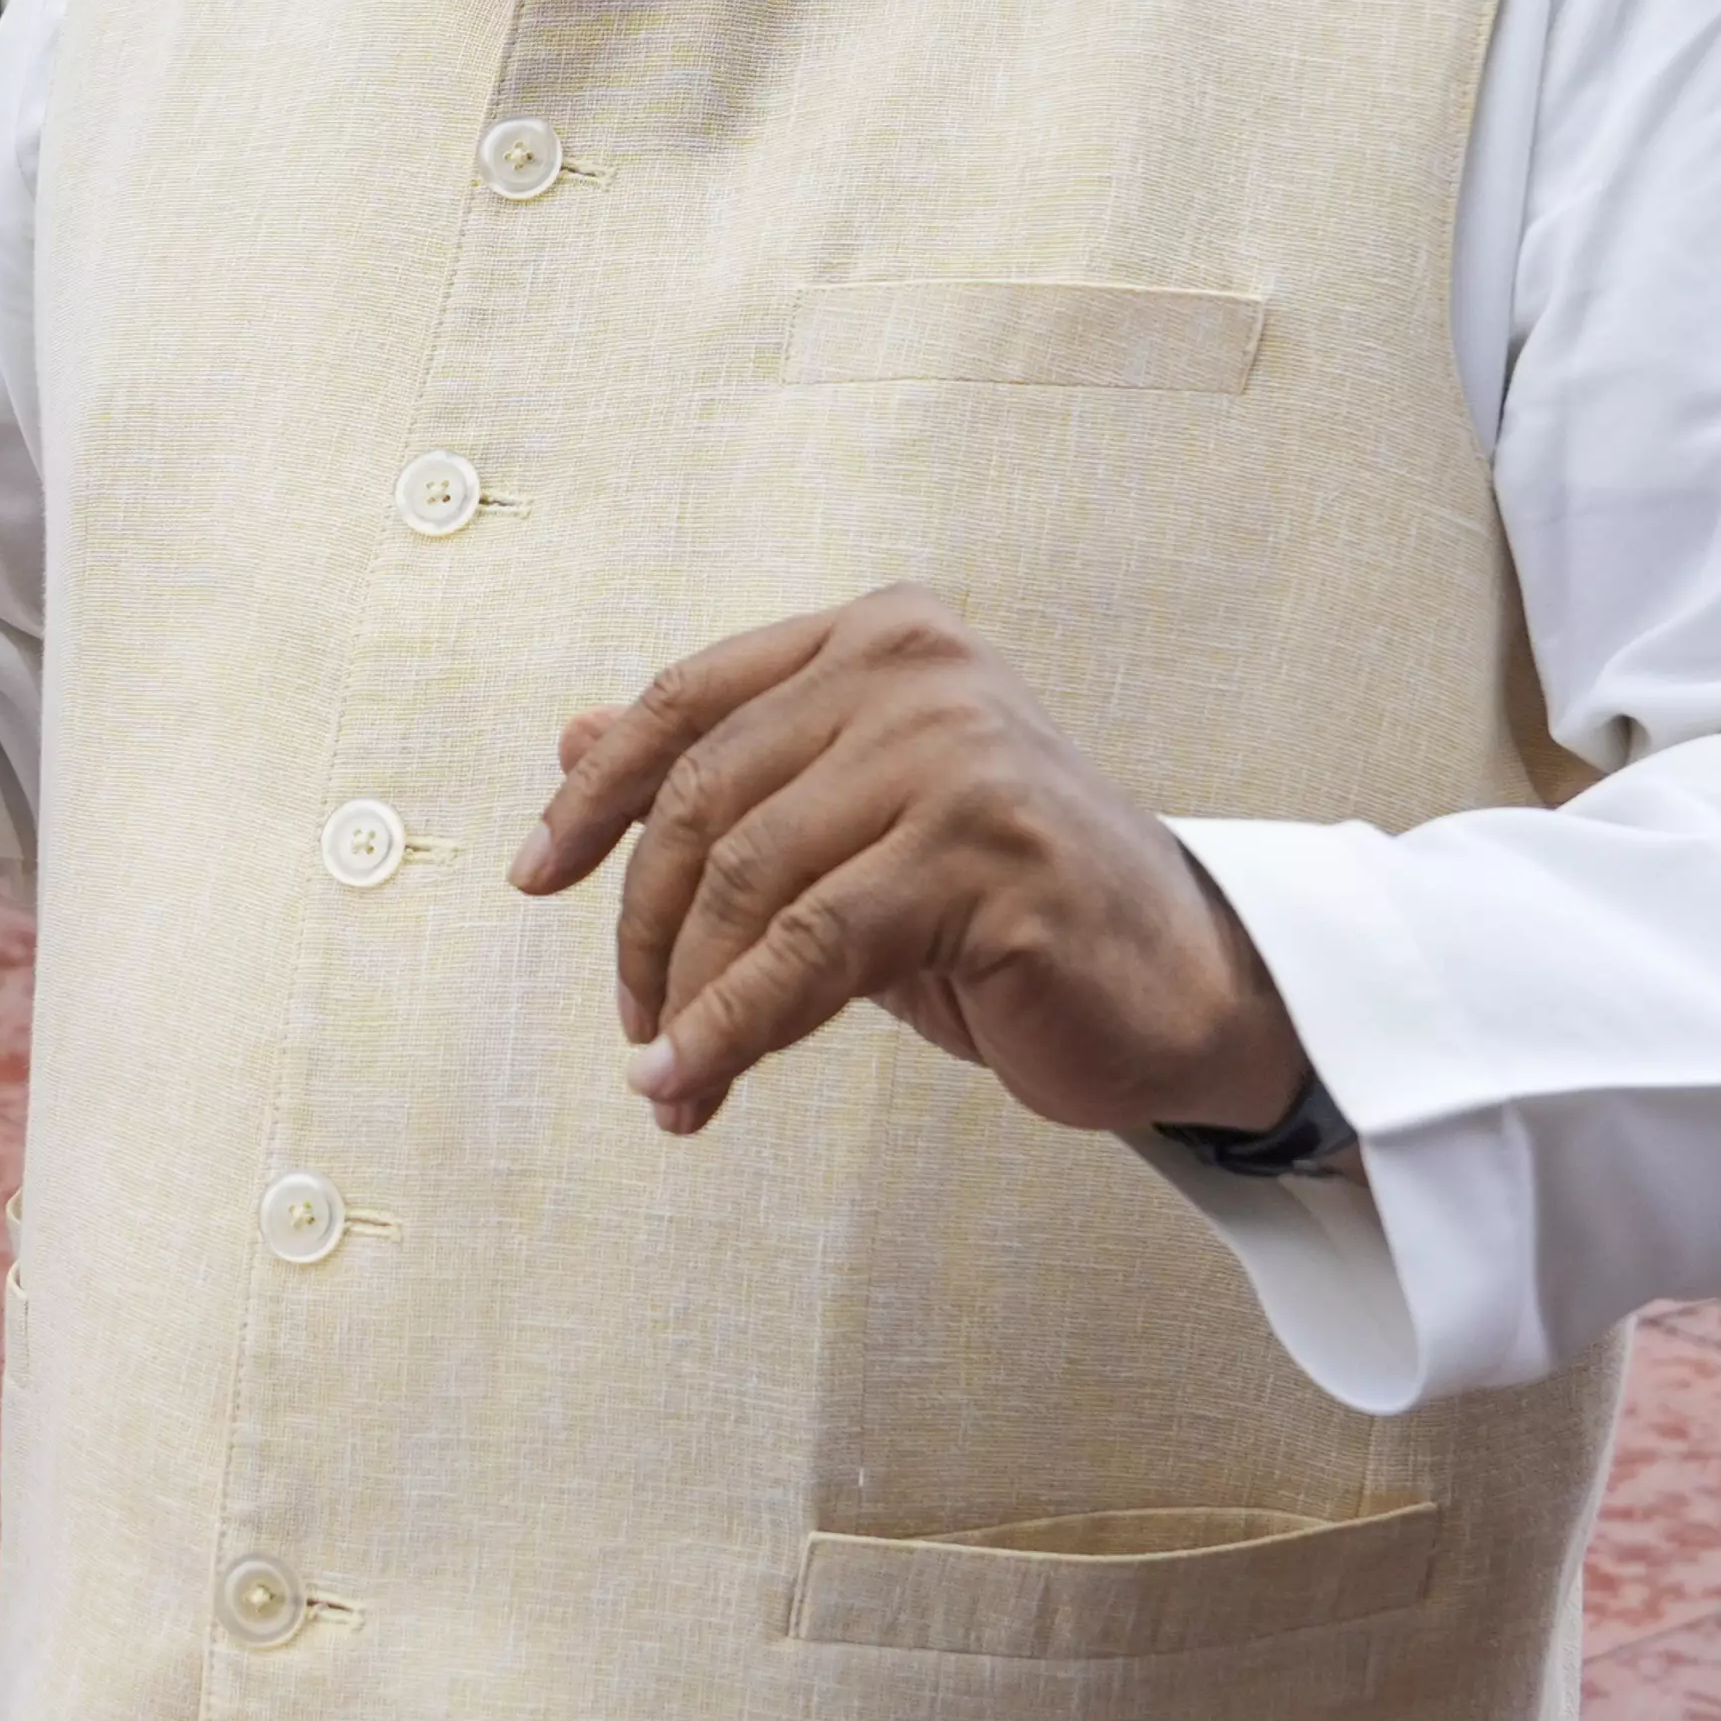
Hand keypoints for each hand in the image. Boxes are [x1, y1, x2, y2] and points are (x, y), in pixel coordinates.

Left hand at [509, 586, 1308, 1140]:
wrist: (1185, 987)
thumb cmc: (1006, 907)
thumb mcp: (850, 828)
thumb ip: (730, 774)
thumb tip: (569, 739)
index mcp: (880, 638)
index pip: (689, 699)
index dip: (599, 792)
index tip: (534, 873)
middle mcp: (917, 673)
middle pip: (705, 797)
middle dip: (643, 926)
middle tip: (632, 1024)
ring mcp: (958, 757)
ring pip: (748, 881)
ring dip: (686, 998)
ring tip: (664, 1080)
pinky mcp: (987, 858)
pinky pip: (810, 953)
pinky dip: (733, 1027)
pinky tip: (695, 1082)